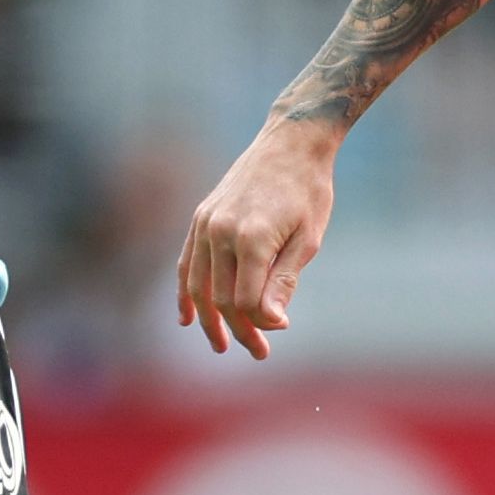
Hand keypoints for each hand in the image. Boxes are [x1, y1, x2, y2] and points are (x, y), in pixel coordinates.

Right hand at [177, 120, 337, 357]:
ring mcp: (206, 223)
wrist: (291, 142)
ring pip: (197, 285)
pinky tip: (188, 318)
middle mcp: (221, 231)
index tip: (279, 330)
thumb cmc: (308, 191)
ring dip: (208, 320)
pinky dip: (185, 293)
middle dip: (238, 329)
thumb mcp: (308, 239)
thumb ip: (285, 281)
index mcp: (252, 238)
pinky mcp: (201, 217)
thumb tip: (272, 322)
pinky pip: (186, 263)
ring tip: (222, 344)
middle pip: (220, 297)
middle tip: (259, 352)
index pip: (244, 301)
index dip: (260, 323)